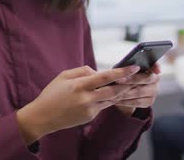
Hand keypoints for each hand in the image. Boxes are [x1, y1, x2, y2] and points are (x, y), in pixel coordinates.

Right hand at [17, 65, 139, 143]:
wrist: (43, 117)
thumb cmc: (52, 93)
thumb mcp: (64, 76)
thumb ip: (82, 71)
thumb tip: (97, 71)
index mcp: (79, 85)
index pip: (105, 77)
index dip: (122, 71)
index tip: (134, 66)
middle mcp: (86, 98)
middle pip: (114, 90)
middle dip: (129, 83)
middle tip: (140, 76)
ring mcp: (89, 110)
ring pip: (112, 99)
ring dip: (123, 91)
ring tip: (133, 83)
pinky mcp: (90, 117)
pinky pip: (104, 105)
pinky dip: (110, 98)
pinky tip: (117, 92)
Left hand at [114, 64, 160, 114]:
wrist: (125, 89)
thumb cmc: (125, 74)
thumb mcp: (125, 68)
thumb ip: (126, 67)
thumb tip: (120, 67)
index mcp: (151, 67)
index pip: (155, 65)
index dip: (155, 67)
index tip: (148, 68)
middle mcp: (155, 79)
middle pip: (146, 79)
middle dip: (131, 79)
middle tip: (119, 80)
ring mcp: (154, 91)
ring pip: (140, 91)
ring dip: (126, 91)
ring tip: (113, 90)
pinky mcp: (149, 101)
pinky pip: (137, 102)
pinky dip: (125, 101)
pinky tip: (116, 99)